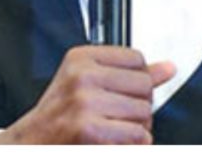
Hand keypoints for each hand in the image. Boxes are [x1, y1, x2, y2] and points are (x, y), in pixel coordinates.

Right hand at [0, 45, 175, 143]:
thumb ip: (129, 74)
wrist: (33, 142)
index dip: (135, 79)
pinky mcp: (91, 130)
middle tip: (116, 114)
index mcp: (80, 58)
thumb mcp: (88, 83)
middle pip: (144, 86)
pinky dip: (133, 144)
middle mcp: (82, 77)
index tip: (120, 90)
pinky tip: (113, 141)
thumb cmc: (61, 115)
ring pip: (144, 113)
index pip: (136, 59)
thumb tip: (168, 68)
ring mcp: (85, 103)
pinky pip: (138, 136)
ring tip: (113, 129)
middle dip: (138, 105)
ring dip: (137, 127)